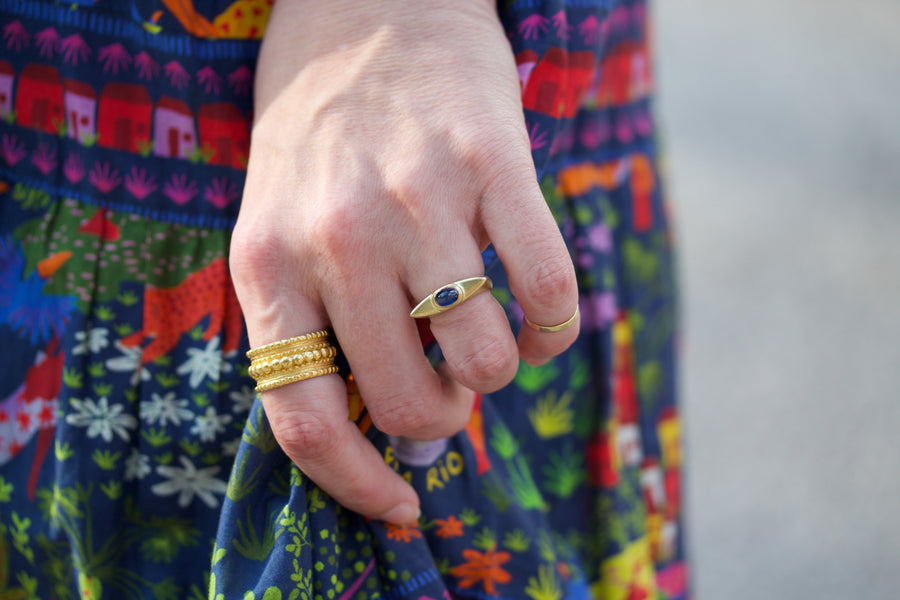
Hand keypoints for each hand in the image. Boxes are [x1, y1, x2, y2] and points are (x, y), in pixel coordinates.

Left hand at [230, 0, 579, 523]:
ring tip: (484, 342)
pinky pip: (550, 293)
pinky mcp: (496, 162)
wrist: (367, 5)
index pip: (301, 417)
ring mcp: (419, 197)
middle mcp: (338, 235)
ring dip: (496, 374)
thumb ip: (317, 321)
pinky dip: (554, 331)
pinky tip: (537, 319)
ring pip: (484, 359)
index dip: (353, 483)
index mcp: (267, 260)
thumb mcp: (276, 221)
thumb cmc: (320, 131)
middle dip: (440, 419)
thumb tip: (396, 431)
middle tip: (447, 391)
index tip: (398, 507)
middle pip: (408, 399)